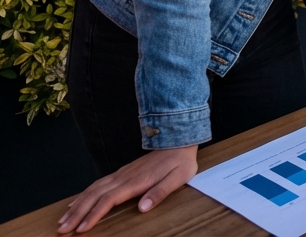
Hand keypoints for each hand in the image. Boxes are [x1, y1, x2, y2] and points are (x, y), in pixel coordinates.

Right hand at [58, 145, 197, 232]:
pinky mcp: (122, 173)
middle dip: (77, 214)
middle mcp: (123, 177)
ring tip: (63, 221)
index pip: (109, 200)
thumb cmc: (180, 162)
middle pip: (95, 196)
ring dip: (77, 205)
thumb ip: (160, 192)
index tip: (81, 229)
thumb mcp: (178, 178)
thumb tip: (143, 208)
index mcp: (136, 181)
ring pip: (93, 190)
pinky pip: (98, 185)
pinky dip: (84, 195)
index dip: (94, 214)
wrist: (179, 141)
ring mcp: (121, 174)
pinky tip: (76, 203)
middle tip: (62, 230)